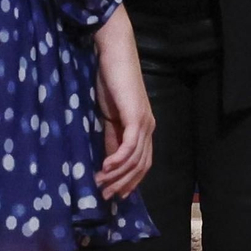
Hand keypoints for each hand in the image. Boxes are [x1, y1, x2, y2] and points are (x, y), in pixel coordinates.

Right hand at [92, 6, 153, 199]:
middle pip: (141, 165)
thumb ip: (112, 137)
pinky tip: (106, 167)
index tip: (115, 195)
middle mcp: (148, 126)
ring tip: (101, 184)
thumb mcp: (109, 116)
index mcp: (144, 127)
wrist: (114, 54)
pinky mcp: (135, 115)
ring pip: (136, 158)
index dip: (131, 181)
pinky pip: (130, 145)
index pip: (143, 162)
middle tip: (105, 196)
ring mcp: (144, 121)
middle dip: (124, 183)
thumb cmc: (110, 81)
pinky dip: (118, 159)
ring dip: (118, 175)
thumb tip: (108, 161)